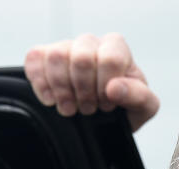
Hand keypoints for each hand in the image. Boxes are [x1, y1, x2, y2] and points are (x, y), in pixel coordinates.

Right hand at [24, 33, 158, 131]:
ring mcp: (65, 47)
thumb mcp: (144, 108)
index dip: (106, 86)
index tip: (108, 104)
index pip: (110, 59)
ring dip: (63, 90)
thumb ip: (138, 96)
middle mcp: (91, 42)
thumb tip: (115, 88)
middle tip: (89, 109)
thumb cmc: (126, 106)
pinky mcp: (42, 55)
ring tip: (71, 108)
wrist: (102, 116)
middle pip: (81, 58)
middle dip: (84, 91)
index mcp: (117, 48)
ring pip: (56, 57)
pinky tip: (52, 101)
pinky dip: (41, 85)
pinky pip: (34, 60)